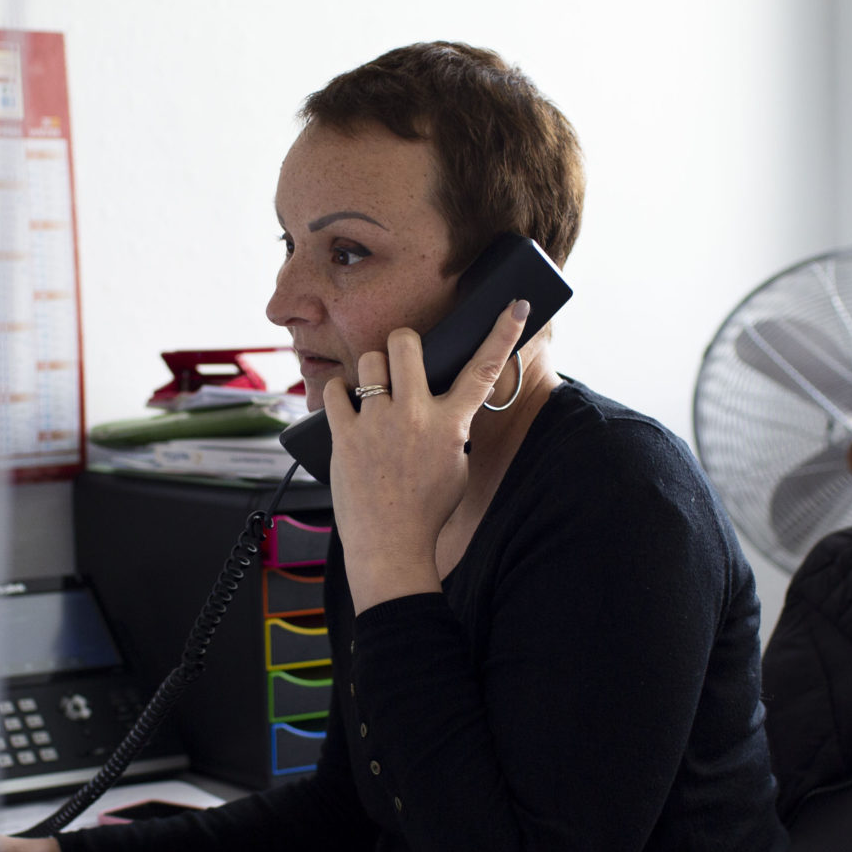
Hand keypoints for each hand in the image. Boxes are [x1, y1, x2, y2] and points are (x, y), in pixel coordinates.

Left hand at [322, 297, 531, 609]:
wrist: (391, 546)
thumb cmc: (426, 510)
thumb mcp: (455, 465)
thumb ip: (452, 428)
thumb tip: (443, 402)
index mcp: (450, 425)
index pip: (483, 370)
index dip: (503, 333)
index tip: (516, 305)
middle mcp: (414, 417)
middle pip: (405, 342)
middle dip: (403, 343)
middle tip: (401, 361)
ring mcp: (377, 424)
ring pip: (369, 361)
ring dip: (372, 371)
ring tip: (373, 395)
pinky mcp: (345, 435)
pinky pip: (335, 390)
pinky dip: (340, 393)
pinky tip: (347, 407)